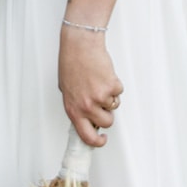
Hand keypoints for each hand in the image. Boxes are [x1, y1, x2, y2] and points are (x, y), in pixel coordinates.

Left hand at [59, 26, 122, 146]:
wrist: (80, 45)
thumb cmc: (72, 63)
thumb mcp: (67, 90)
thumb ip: (77, 105)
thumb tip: (86, 117)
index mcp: (73, 109)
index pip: (86, 136)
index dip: (97, 141)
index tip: (102, 140)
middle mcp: (86, 106)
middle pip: (106, 122)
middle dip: (107, 113)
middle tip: (102, 101)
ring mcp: (99, 97)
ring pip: (114, 106)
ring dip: (110, 96)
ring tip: (99, 81)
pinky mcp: (111, 87)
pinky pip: (119, 91)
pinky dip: (115, 83)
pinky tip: (104, 74)